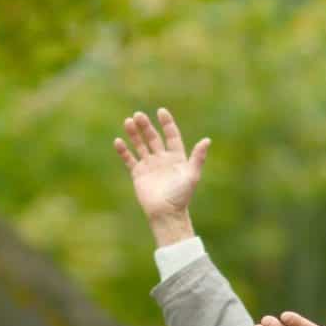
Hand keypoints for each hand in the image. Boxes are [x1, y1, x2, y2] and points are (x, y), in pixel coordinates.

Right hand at [114, 108, 209, 245]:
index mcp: (177, 157)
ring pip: (140, 145)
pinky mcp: (138, 173)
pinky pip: (129, 159)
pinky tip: (118, 141)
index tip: (161, 111)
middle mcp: (162, 159)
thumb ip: (198, 157)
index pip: (171, 135)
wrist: (166, 213)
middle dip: (146, 126)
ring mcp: (149, 165)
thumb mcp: (192, 175)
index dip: (167, 123)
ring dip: (134, 134)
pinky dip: (124, 150)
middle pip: (153, 137)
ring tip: (128, 122)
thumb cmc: (181, 196)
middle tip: (138, 115)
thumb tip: (207, 140)